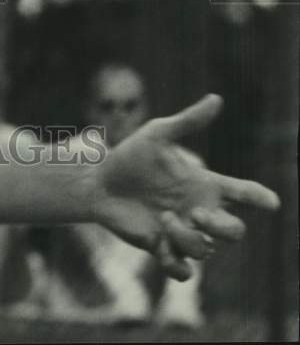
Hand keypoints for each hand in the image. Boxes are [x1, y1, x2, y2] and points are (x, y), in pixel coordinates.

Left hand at [87, 94, 278, 278]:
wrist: (98, 182)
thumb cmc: (129, 156)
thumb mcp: (157, 135)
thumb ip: (188, 121)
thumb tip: (217, 99)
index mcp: (202, 184)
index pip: (241, 192)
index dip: (258, 197)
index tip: (271, 201)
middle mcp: (197, 211)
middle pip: (234, 231)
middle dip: (222, 226)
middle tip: (195, 211)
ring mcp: (182, 232)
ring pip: (206, 249)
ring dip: (186, 236)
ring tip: (162, 218)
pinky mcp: (162, 249)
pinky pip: (182, 271)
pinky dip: (178, 266)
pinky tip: (163, 249)